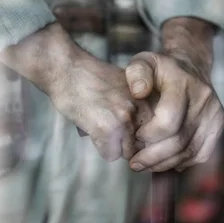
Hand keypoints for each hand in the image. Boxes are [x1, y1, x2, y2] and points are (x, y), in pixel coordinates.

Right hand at [0, 22, 151, 161]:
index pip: (156, 134)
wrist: (67, 67)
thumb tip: (142, 139)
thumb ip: (137, 108)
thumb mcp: (124, 87)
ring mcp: (125, 118)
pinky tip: (90, 128)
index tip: (126, 129)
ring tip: (98, 125)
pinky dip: (99, 146)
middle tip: (109, 128)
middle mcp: (141, 108)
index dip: (141, 136)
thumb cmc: (90, 77)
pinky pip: (110, 155)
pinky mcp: (108, 129)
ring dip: (113, 145)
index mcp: (148, 98)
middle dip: (128, 143)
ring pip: (127, 153)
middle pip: (143, 145)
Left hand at [124, 51, 223, 171]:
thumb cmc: (161, 68)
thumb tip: (139, 92)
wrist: (191, 65)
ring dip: (165, 164)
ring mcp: (214, 113)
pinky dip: (182, 162)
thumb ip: (136, 73)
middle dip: (154, 157)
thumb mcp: (143, 62)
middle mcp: (203, 99)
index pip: (168, 120)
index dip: (149, 135)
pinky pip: (201, 153)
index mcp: (183, 83)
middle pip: (179, 141)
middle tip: (135, 164)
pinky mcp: (219, 124)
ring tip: (146, 166)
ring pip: (190, 151)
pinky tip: (165, 161)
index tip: (135, 137)